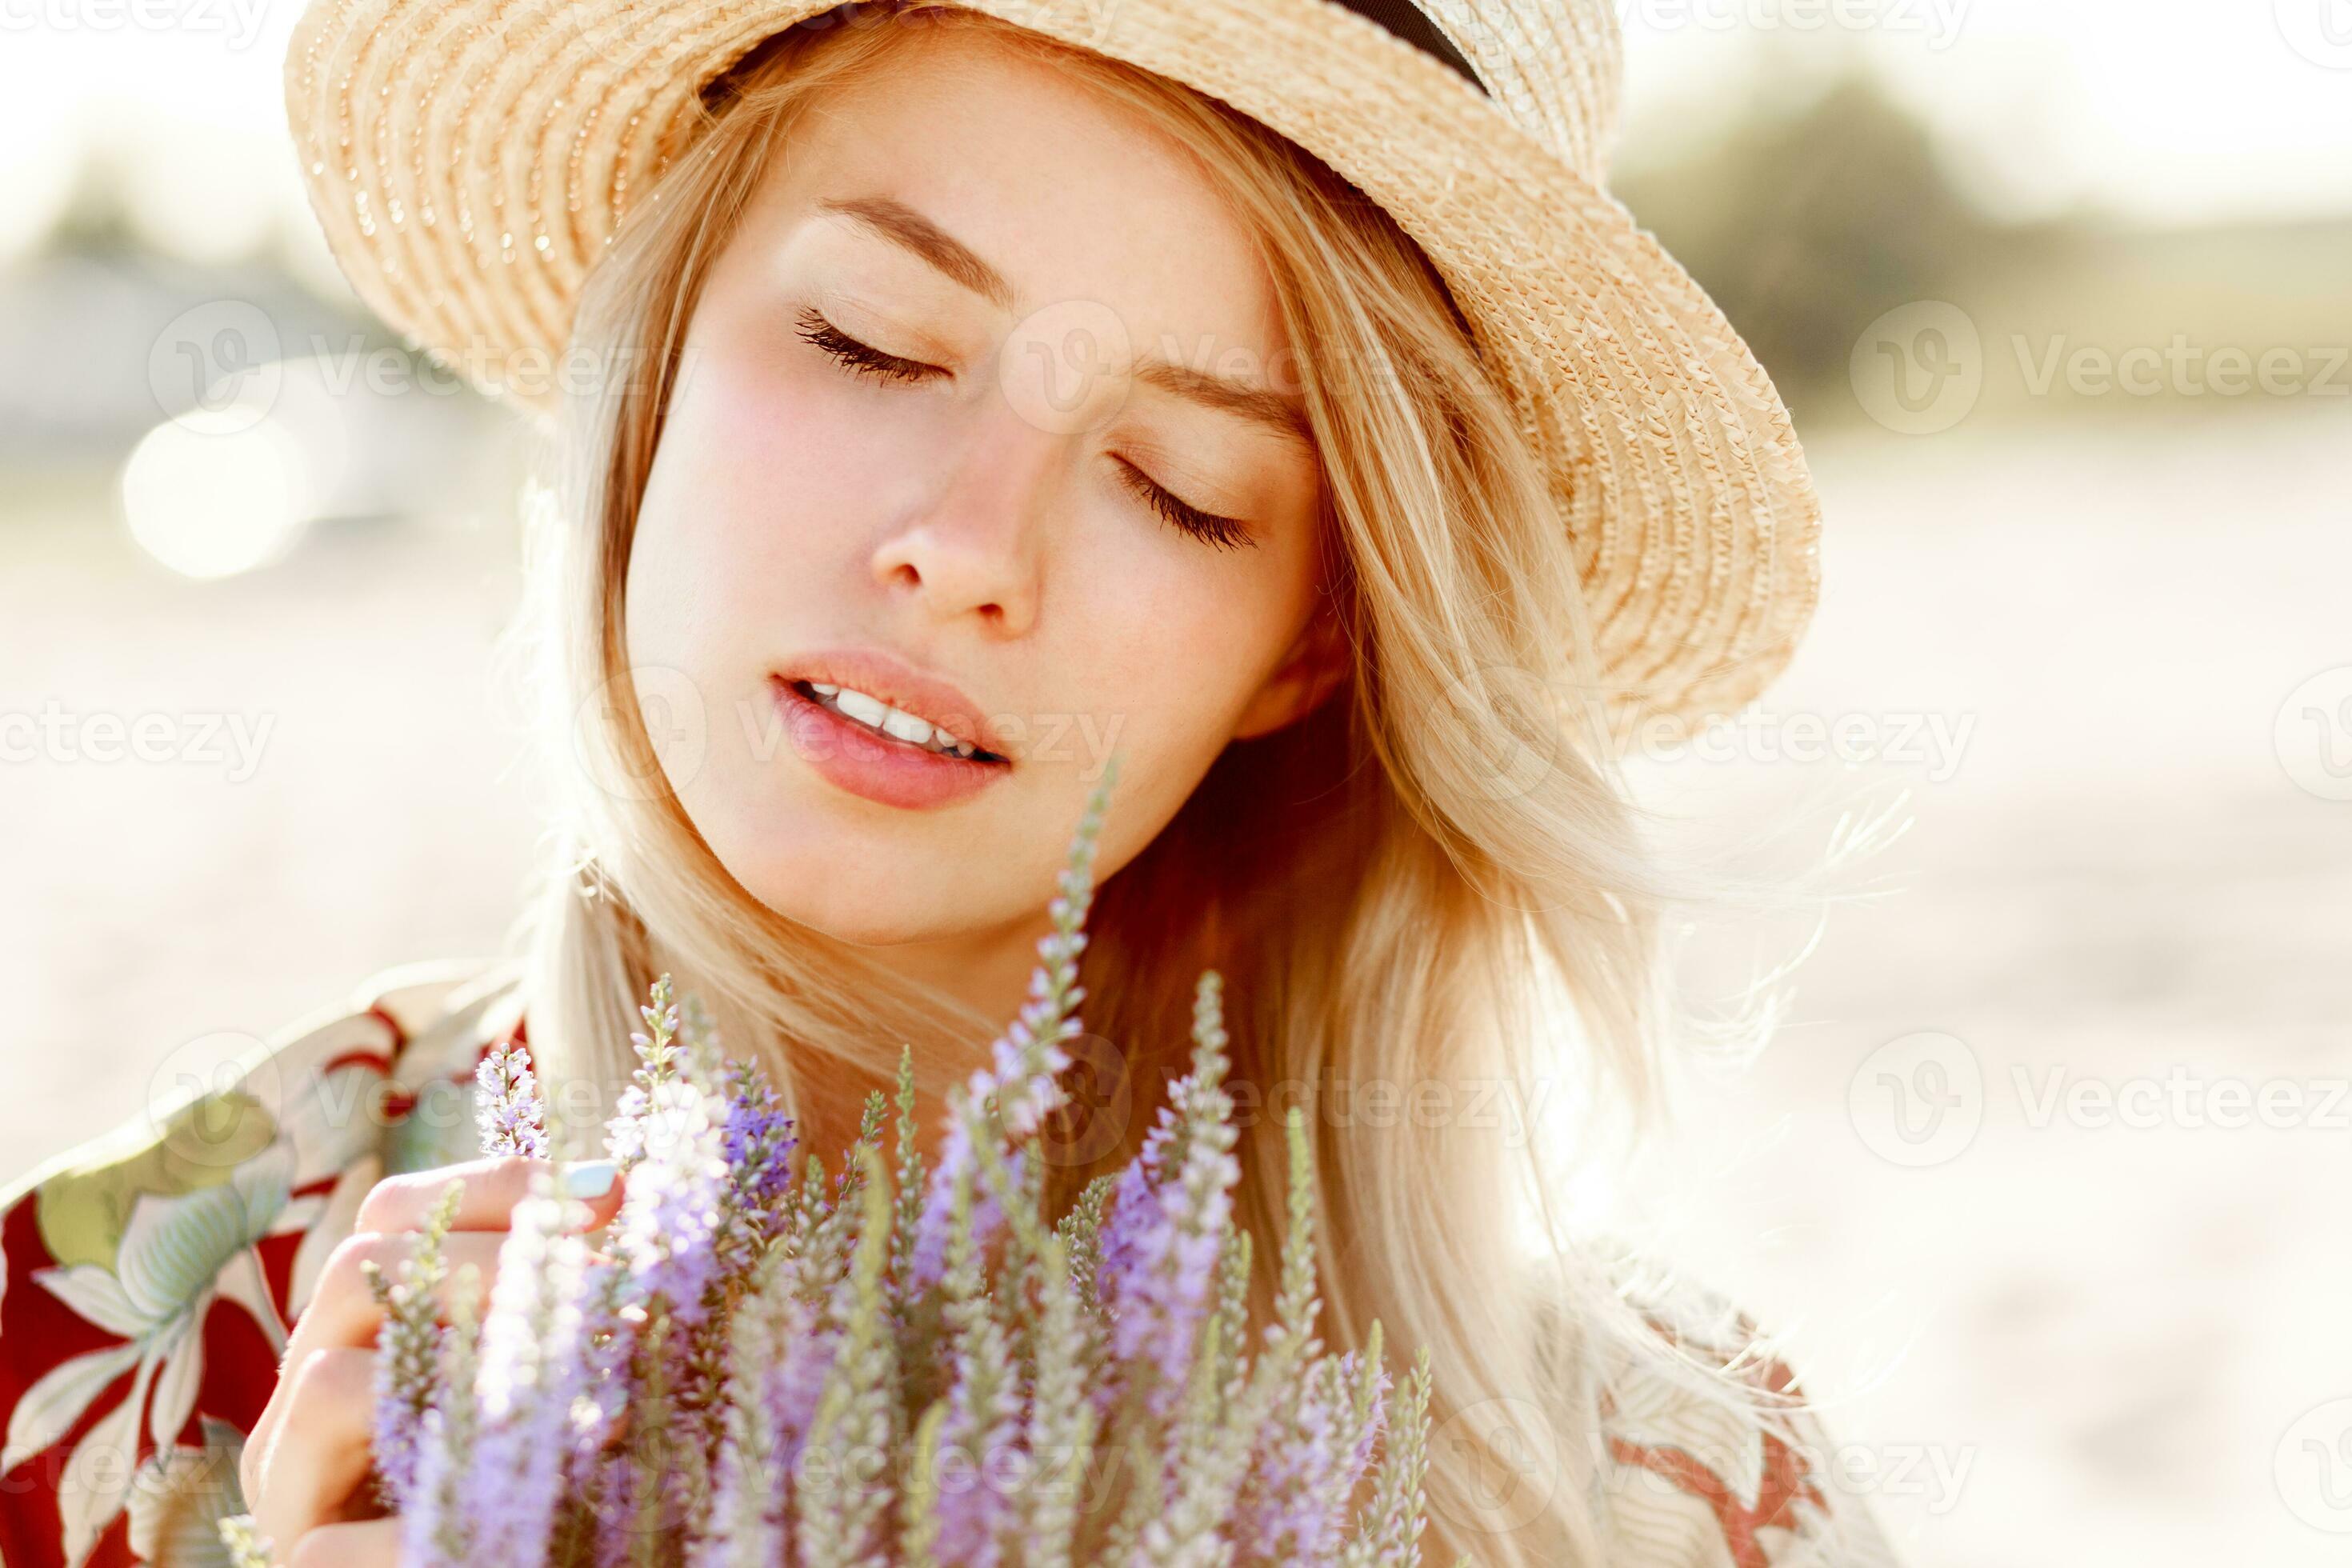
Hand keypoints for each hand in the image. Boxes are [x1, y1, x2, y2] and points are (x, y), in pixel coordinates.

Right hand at [236, 1154, 624, 1564]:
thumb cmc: (549, 1478)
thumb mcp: (559, 1377)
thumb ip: (562, 1298)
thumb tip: (607, 1186)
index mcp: (369, 1328)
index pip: (396, 1214)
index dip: (497, 1190)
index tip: (606, 1196)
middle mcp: (313, 1385)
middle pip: (357, 1269)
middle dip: (491, 1262)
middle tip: (599, 1284)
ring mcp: (292, 1470)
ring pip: (330, 1379)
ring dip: (463, 1374)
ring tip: (573, 1392)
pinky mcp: (304, 1548)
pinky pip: (335, 1525)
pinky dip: (429, 1494)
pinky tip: (518, 1499)